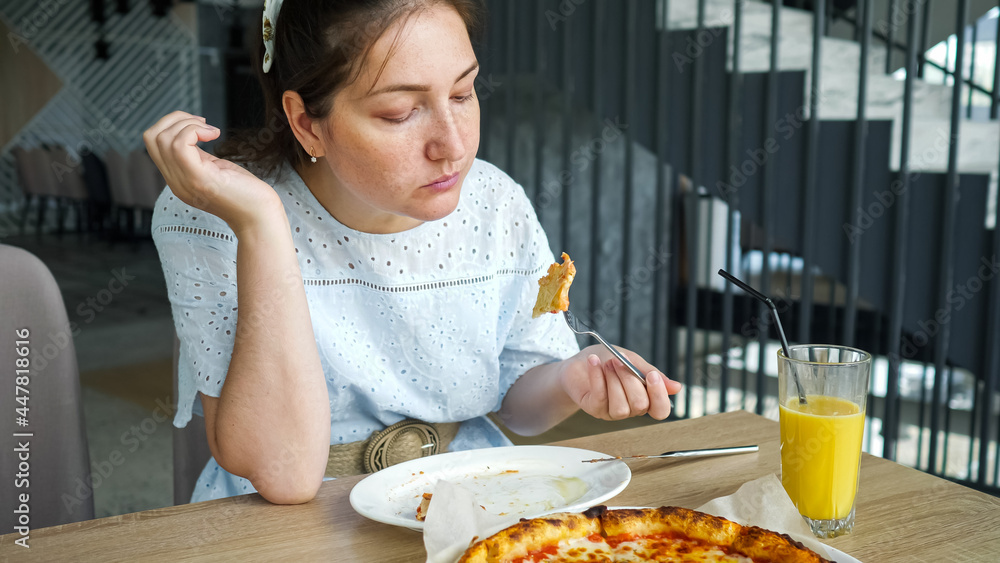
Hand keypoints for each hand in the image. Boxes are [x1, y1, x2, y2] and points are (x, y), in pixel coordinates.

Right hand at [143, 111, 281, 231]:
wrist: (260, 217)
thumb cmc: (246, 193)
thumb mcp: (214, 169)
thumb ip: (198, 156)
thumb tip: (192, 133)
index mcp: (178, 178)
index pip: (153, 144)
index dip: (171, 124)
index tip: (199, 125)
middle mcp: (175, 182)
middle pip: (152, 137)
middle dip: (175, 119)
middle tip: (203, 123)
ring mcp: (184, 181)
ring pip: (163, 138)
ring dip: (187, 124)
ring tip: (211, 130)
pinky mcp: (198, 178)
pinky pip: (179, 145)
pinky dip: (194, 131)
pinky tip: (214, 134)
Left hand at [560, 345, 681, 420]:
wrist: (581, 360)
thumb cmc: (609, 361)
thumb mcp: (634, 361)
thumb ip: (651, 373)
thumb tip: (677, 387)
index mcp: (644, 398)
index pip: (661, 410)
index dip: (659, 396)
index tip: (652, 376)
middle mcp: (630, 409)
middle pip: (640, 404)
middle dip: (630, 378)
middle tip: (619, 360)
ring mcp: (611, 412)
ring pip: (621, 406)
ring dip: (614, 378)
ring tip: (608, 362)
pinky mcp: (594, 408)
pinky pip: (600, 397)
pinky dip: (597, 377)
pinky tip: (594, 362)